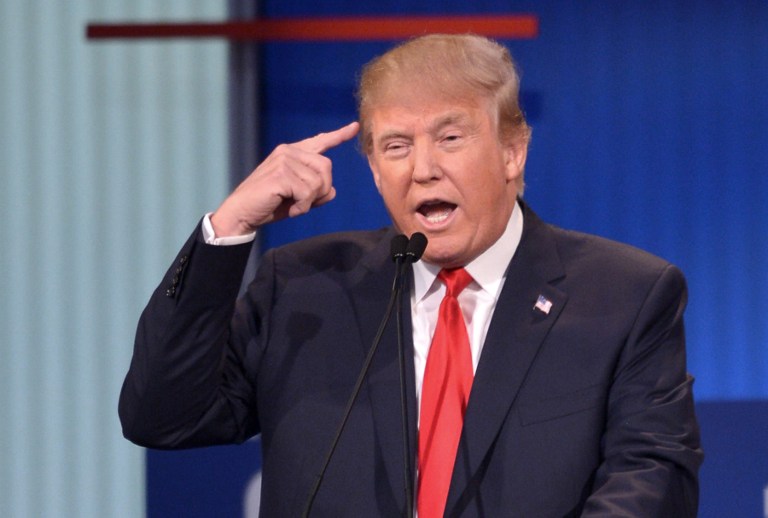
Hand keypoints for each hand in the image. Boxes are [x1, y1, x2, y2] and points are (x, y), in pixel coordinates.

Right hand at [211, 121, 359, 236]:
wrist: (241, 213)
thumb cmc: (268, 205)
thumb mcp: (297, 198)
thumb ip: (316, 192)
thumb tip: (332, 190)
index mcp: (292, 153)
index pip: (319, 141)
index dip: (339, 135)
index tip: (355, 127)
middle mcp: (288, 151)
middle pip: (327, 167)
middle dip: (322, 189)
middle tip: (306, 203)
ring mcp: (284, 160)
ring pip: (319, 181)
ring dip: (311, 201)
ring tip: (294, 206)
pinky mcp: (281, 173)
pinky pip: (308, 192)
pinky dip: (303, 206)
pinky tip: (292, 210)